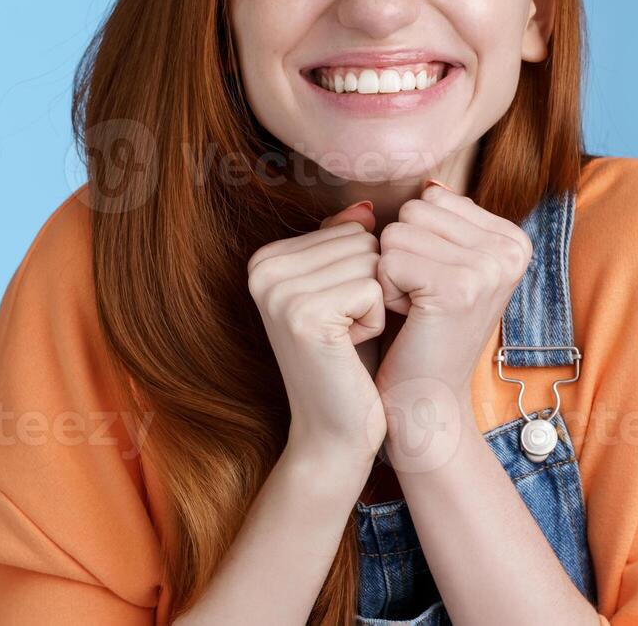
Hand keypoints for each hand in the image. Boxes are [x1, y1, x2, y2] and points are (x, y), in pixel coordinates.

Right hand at [245, 201, 390, 468]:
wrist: (335, 431)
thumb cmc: (349, 360)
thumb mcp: (347, 291)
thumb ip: (347, 244)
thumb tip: (368, 206)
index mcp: (265, 257)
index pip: (352, 228)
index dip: (363, 274)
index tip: (338, 315)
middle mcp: (262, 268)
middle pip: (363, 241)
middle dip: (371, 286)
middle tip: (345, 331)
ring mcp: (277, 291)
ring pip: (372, 262)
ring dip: (375, 304)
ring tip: (347, 339)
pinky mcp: (302, 314)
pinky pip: (374, 288)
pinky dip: (376, 321)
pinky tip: (349, 349)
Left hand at [373, 183, 534, 401]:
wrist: (427, 401)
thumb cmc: (422, 333)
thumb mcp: (436, 264)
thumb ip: (429, 219)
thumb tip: (418, 185)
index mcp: (513, 238)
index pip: (432, 198)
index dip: (417, 242)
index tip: (434, 286)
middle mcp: (512, 249)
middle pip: (415, 211)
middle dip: (402, 255)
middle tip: (422, 301)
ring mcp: (490, 267)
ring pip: (398, 231)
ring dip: (392, 274)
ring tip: (416, 311)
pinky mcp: (458, 287)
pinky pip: (388, 259)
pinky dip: (386, 292)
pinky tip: (410, 320)